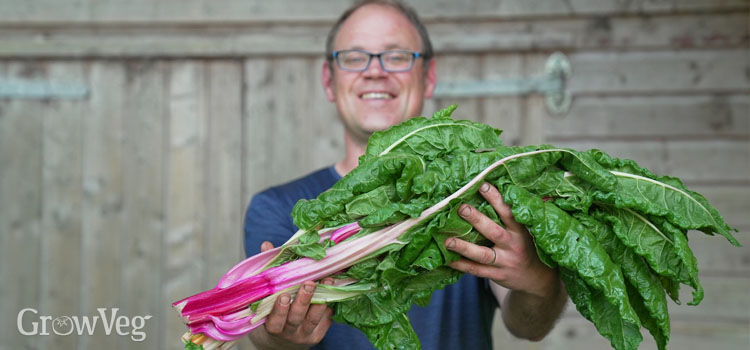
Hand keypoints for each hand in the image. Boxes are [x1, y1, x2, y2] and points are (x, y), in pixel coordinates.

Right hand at [249, 242, 333, 349]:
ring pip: (313, 319)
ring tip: (328, 282)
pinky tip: (333, 291)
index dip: (280, 310)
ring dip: (321, 301)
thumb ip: (269, 270)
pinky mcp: (317, 335)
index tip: (284, 295)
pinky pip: (325, 321)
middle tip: (309, 283)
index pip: (275, 320)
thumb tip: (266, 245)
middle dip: (303, 301)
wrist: (285, 337)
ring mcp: (304, 334)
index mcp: (272, 324)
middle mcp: (288, 332)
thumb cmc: (276, 309)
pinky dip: (329, 306)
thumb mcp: (268, 295)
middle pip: (296, 318)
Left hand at [444, 182, 557, 297]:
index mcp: (520, 230)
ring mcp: (505, 262)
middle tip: (461, 208)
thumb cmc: (526, 246)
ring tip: (447, 241)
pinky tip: (448, 260)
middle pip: (493, 231)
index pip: (508, 212)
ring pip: (483, 254)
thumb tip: (497, 189)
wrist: (537, 278)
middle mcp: (513, 245)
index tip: (482, 185)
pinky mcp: (497, 275)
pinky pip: (477, 270)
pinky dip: (462, 266)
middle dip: (477, 219)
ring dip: (464, 247)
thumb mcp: (527, 231)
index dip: (496, 198)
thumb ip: (514, 215)